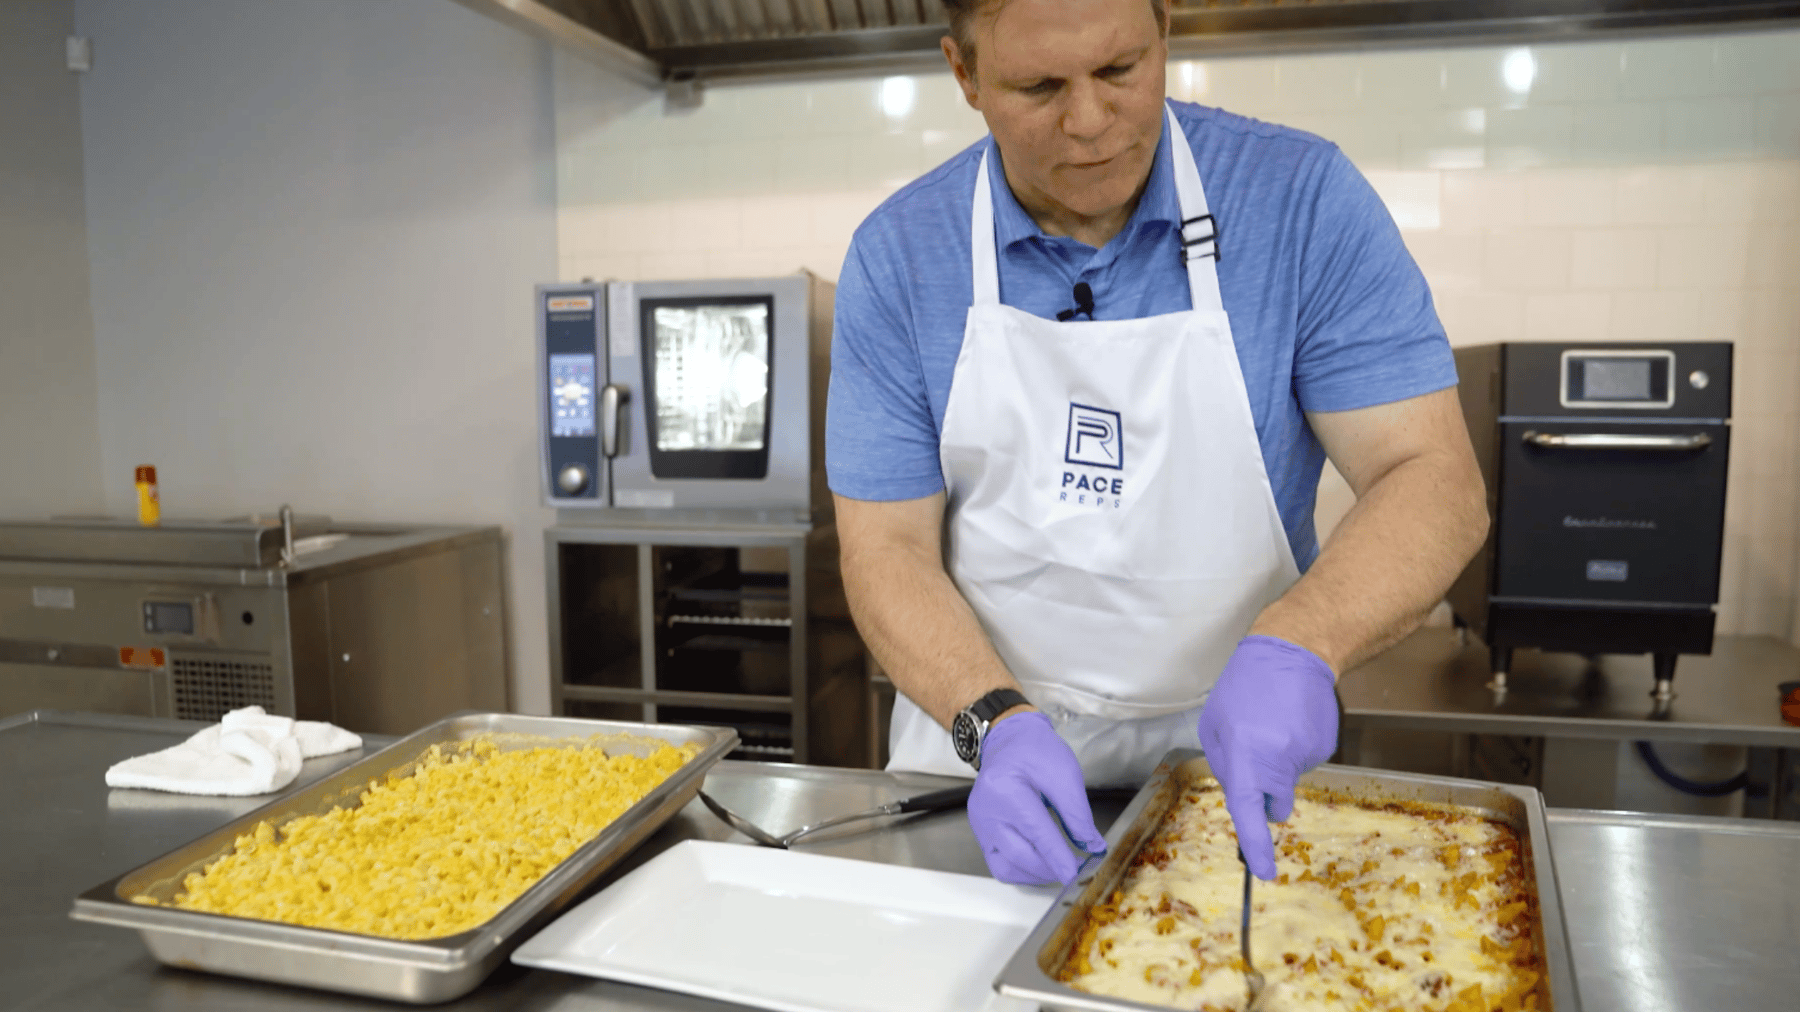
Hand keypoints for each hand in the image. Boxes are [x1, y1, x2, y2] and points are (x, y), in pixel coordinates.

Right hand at [967, 711, 1106, 884]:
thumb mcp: (1064, 773)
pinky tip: (1041, 864)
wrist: (1008, 741)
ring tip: (1059, 867)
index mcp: (1006, 790)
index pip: (1036, 834)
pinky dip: (1022, 871)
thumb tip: (1091, 846)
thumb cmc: (1033, 750)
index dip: (1058, 858)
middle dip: (1050, 869)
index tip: (1076, 874)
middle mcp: (986, 811)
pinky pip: (1000, 864)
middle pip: (1019, 856)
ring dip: (1035, 875)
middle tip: (1075, 869)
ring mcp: (980, 825)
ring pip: (1006, 869)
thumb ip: (1078, 813)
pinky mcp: (981, 833)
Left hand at [1197, 635, 1338, 879]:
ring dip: (1279, 761)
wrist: (1293, 652)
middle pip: (1274, 802)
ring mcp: (1305, 755)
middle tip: (1258, 752)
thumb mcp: (1215, 724)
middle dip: (1267, 792)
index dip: (1255, 846)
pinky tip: (1292, 719)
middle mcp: (1278, 761)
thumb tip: (1246, 799)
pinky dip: (1296, 747)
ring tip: (1274, 722)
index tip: (1263, 872)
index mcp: (1244, 756)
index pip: (1247, 813)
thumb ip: (1225, 766)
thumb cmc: (1245, 688)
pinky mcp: (1325, 747)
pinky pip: (1305, 762)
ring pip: (1289, 779)